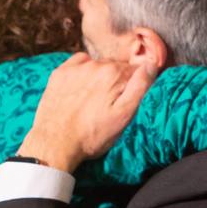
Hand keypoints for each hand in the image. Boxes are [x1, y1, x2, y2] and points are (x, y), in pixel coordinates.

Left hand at [16, 53, 151, 172]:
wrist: (55, 143)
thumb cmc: (92, 135)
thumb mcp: (123, 116)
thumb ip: (139, 87)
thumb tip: (151, 65)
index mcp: (114, 73)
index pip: (134, 71)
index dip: (133, 85)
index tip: (126, 100)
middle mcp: (95, 64)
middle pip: (115, 67)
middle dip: (116, 82)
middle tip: (108, 105)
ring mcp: (75, 68)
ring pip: (96, 66)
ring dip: (99, 78)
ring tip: (93, 101)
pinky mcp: (59, 73)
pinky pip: (77, 66)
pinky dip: (82, 74)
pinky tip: (80, 92)